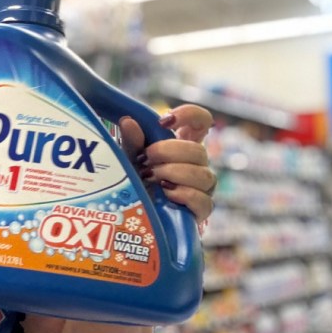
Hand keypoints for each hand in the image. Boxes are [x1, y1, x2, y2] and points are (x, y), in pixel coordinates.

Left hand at [120, 104, 215, 222]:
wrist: (135, 216)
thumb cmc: (136, 182)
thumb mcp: (130, 159)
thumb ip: (132, 141)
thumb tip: (127, 121)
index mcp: (182, 146)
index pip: (201, 122)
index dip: (189, 115)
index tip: (164, 122)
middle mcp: (196, 165)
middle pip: (199, 151)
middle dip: (169, 153)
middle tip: (145, 160)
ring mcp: (202, 188)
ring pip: (203, 175)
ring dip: (173, 173)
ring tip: (150, 177)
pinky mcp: (201, 210)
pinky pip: (203, 201)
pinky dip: (184, 194)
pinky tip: (166, 194)